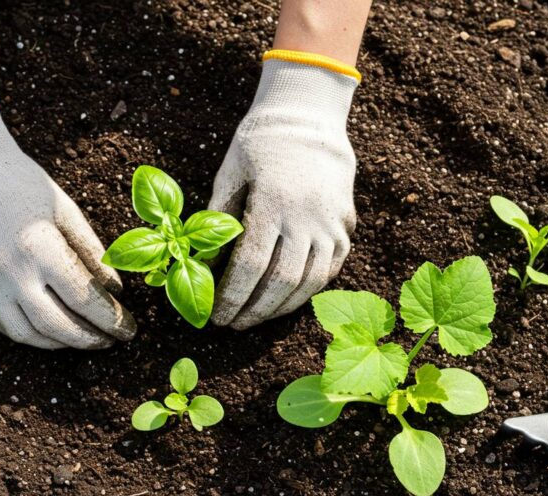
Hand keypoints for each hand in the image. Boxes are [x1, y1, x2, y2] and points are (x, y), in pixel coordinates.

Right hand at [0, 107, 135, 348]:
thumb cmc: (21, 186)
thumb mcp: (65, 211)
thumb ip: (91, 251)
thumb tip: (115, 290)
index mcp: (42, 250)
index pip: (85, 299)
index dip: (111, 319)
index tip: (128, 329)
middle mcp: (13, 274)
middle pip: (58, 326)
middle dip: (90, 339)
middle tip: (110, 340)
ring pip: (29, 335)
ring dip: (61, 344)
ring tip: (83, 339)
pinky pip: (3, 327)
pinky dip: (30, 336)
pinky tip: (50, 332)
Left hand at [210, 58, 358, 329]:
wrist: (309, 118)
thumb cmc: (259, 144)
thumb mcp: (230, 172)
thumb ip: (218, 216)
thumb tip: (202, 262)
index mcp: (273, 202)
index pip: (249, 264)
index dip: (231, 296)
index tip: (215, 315)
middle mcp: (306, 216)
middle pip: (280, 280)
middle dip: (253, 310)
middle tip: (232, 325)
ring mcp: (330, 223)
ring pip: (308, 281)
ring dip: (280, 307)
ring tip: (255, 319)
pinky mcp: (345, 226)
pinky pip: (330, 270)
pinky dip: (307, 291)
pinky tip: (285, 301)